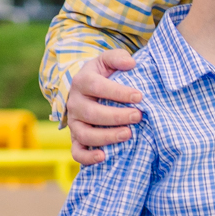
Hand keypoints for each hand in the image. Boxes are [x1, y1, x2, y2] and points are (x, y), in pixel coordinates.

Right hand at [66, 50, 143, 166]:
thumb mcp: (107, 61)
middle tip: (138, 116)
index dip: (118, 92)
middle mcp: (75, 103)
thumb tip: (131, 63)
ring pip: (84, 134)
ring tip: (129, 134)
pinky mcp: (76, 138)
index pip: (97, 87)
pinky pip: (76, 152)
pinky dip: (87, 158)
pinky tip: (104, 157)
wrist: (86, 89)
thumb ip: (118, 58)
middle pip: (91, 113)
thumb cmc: (103, 75)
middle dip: (116, 116)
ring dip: (107, 137)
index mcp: (82, 82)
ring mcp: (74, 123)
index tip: (140, 96)